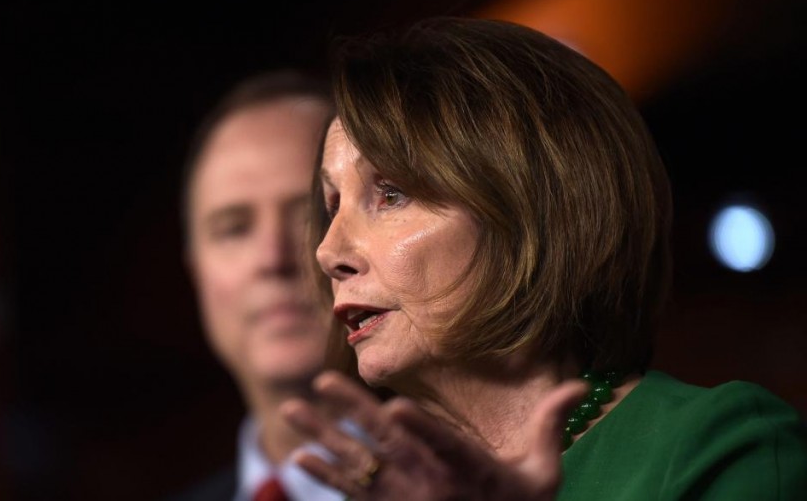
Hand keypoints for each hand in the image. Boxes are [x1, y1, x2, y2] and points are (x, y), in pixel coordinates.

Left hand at [280, 370, 587, 499]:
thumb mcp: (542, 472)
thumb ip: (549, 425)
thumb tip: (580, 384)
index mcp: (469, 469)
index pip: (444, 446)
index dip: (420, 429)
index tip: (395, 409)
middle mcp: (431, 484)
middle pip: (387, 443)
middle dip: (353, 411)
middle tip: (322, 380)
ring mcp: (406, 499)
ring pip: (359, 463)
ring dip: (323, 435)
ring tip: (290, 409)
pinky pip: (352, 493)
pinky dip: (325, 475)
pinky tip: (298, 457)